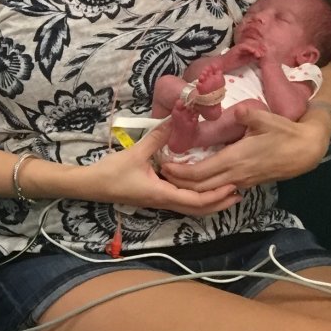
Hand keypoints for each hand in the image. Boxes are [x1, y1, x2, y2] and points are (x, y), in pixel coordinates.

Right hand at [78, 123, 238, 216]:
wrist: (92, 186)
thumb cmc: (112, 172)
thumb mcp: (135, 153)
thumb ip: (157, 138)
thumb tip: (174, 120)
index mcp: (162, 193)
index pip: (195, 200)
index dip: (216, 195)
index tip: (232, 186)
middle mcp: (164, 201)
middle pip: (198, 209)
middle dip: (219, 203)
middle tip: (239, 193)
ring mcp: (160, 201)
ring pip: (191, 208)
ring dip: (210, 203)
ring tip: (226, 193)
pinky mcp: (155, 198)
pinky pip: (182, 203)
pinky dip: (197, 200)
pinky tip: (202, 189)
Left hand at [158, 106, 324, 192]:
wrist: (306, 151)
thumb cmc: (286, 133)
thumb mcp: (267, 119)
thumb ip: (248, 115)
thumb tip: (237, 111)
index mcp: (235, 160)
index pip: (200, 173)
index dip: (179, 172)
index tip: (163, 164)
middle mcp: (235, 175)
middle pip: (199, 187)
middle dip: (178, 182)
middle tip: (161, 172)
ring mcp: (241, 181)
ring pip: (209, 191)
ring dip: (190, 186)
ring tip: (174, 176)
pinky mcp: (247, 182)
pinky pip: (220, 189)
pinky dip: (205, 187)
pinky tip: (196, 179)